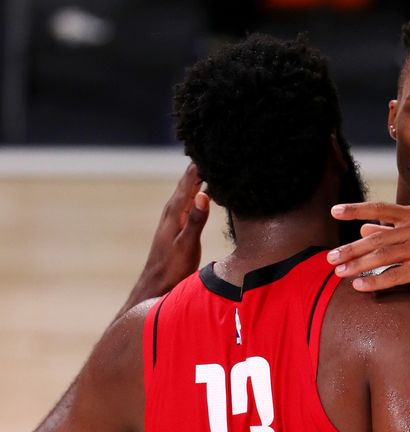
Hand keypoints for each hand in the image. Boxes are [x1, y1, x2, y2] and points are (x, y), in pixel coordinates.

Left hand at [119, 163, 209, 315]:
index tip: (211, 147)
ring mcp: (174, 219)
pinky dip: (197, 191)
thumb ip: (196, 220)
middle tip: (211, 148)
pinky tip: (203, 192)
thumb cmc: (171, 269)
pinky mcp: (177, 227)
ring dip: (197, 177)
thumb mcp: (187, 246)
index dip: (200, 165)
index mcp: (175, 213)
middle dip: (198, 166)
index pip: (189, 181)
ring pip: (187, 190)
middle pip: (187, 182)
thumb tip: (204, 194)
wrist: (155, 287)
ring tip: (208, 163)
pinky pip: (189, 201)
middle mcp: (172, 212)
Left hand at [327, 202, 409, 297]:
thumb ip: (392, 230)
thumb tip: (364, 227)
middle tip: (330, 258)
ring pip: (382, 256)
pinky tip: (360, 286)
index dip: (355, 209)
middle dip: (350, 249)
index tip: (334, 211)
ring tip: (339, 272)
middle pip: (375, 238)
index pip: (379, 208)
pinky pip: (394, 275)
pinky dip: (375, 281)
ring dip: (357, 266)